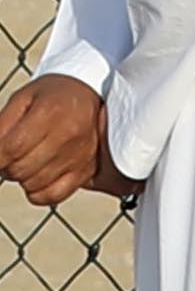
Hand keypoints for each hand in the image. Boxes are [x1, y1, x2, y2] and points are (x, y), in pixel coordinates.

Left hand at [0, 76, 128, 208]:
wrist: (90, 95)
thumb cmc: (52, 96)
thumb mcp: (22, 99)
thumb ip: (2, 125)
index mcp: (50, 113)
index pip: (11, 148)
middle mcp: (68, 136)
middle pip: (20, 168)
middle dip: (6, 166)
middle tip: (9, 155)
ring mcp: (79, 156)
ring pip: (33, 184)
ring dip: (21, 177)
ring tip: (25, 161)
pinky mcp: (86, 171)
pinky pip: (53, 195)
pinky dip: (37, 192)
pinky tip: (36, 177)